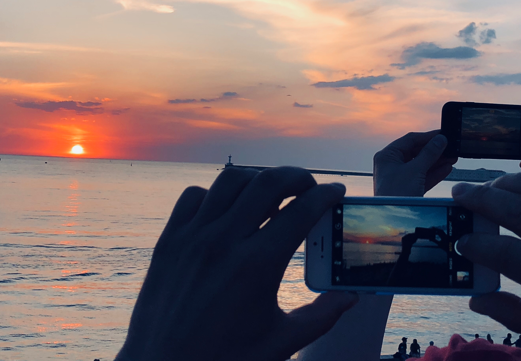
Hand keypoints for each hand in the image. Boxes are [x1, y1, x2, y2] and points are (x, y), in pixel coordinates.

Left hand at [117, 167, 358, 360]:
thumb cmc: (224, 359)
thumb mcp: (281, 342)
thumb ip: (322, 316)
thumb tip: (351, 296)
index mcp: (257, 266)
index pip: (301, 211)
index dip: (326, 195)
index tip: (336, 192)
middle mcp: (224, 242)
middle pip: (268, 182)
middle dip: (297, 176)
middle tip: (309, 187)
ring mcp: (193, 237)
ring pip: (231, 180)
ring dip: (257, 180)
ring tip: (271, 195)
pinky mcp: (169, 240)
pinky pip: (195, 196)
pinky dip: (216, 194)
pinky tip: (228, 210)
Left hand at [373, 131, 456, 195]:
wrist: (394, 220)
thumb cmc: (395, 195)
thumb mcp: (415, 170)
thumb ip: (429, 153)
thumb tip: (440, 140)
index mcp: (387, 156)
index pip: (410, 140)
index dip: (428, 136)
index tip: (443, 134)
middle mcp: (392, 165)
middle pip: (416, 152)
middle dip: (435, 151)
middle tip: (450, 147)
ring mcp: (400, 177)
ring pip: (421, 165)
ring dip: (437, 161)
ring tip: (453, 157)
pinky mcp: (407, 189)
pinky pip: (423, 176)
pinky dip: (434, 173)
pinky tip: (447, 168)